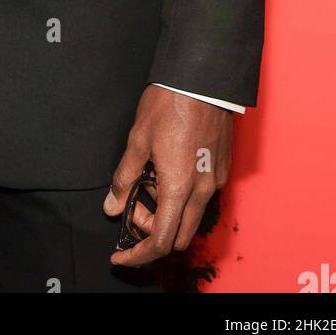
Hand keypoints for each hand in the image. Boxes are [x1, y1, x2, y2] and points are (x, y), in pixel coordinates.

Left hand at [103, 85, 231, 265]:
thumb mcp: (138, 139)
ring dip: (167, 213)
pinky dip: (181, 197)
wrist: (203, 79)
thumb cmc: (170, 104)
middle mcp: (203, 191)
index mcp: (179, 187)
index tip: (120, 255)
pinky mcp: (222, 169)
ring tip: (148, 179)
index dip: (138, 255)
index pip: (159, 241)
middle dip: (151, 232)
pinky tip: (166, 170)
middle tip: (132, 206)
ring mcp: (216, 181)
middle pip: (178, 237)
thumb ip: (125, 177)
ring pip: (190, 217)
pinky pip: (201, 198)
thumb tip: (112, 206)